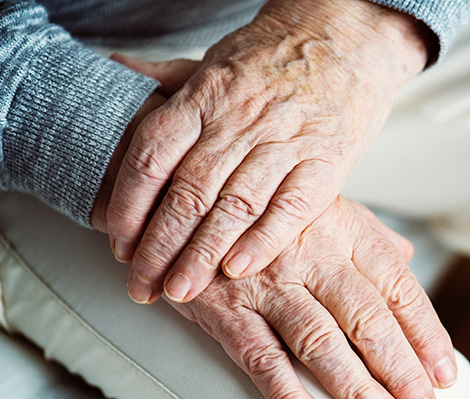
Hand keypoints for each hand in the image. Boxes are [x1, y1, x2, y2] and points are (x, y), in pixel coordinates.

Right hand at [95, 135, 456, 398]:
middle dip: (401, 371)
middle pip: (367, 319)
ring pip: (320, 341)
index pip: (398, 287)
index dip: (426, 332)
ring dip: (356, 387)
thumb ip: (367, 235)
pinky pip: (258, 354)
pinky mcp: (224, 307)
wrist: (189, 194)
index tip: (444, 372)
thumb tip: (408, 257)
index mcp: (343, 231)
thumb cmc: (266, 207)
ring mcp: (267, 282)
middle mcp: (312, 255)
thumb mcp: (323, 206)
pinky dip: (285, 393)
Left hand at [105, 0, 432, 304]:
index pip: (152, 157)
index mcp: (206, 96)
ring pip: (233, 207)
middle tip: (143, 285)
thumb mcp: (217, 59)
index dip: (129, 206)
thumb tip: (120, 69)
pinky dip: (262, 241)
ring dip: (202, 255)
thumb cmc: (280, 55)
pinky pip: (290, 208)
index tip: (120, 243)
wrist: (348, 36)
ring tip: (181, 290)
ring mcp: (284, 142)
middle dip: (159, 248)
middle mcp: (239, 121)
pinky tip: (238, 269)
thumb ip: (170, 78)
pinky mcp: (325, 162)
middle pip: (187, 193)